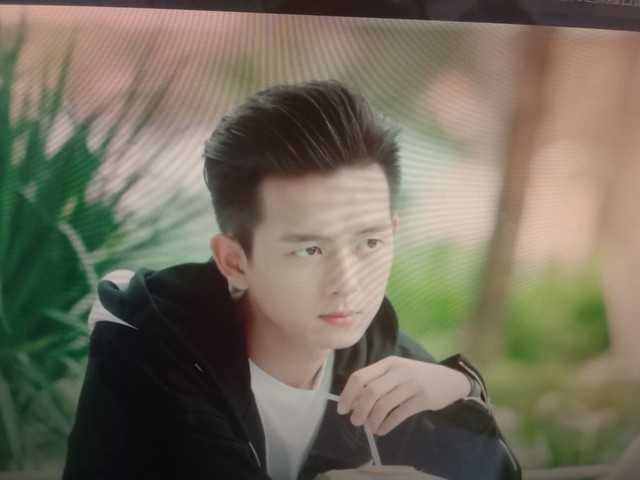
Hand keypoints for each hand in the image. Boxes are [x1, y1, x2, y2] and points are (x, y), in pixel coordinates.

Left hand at [336, 356, 470, 435]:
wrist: (450, 379)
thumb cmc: (417, 376)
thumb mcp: (397, 372)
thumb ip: (378, 382)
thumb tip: (355, 402)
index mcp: (388, 363)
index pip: (360, 376)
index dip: (348, 394)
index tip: (342, 409)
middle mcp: (398, 371)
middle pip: (370, 391)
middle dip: (359, 409)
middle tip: (355, 421)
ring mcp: (411, 385)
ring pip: (384, 404)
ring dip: (372, 419)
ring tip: (368, 427)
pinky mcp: (422, 399)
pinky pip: (399, 414)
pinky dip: (387, 424)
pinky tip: (381, 431)